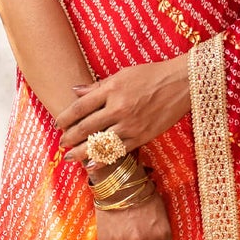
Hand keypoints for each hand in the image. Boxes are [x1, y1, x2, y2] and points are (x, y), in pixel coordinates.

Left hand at [59, 57, 191, 163]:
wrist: (182, 84)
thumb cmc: (151, 75)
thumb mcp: (123, 74)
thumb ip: (98, 85)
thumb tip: (75, 91)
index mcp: (112, 90)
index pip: (80, 107)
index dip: (65, 118)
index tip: (57, 124)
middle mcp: (119, 108)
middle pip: (86, 127)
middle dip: (70, 137)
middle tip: (61, 143)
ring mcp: (130, 125)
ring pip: (99, 143)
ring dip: (81, 152)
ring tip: (70, 158)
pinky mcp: (142, 136)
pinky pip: (118, 151)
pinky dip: (103, 160)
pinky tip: (91, 165)